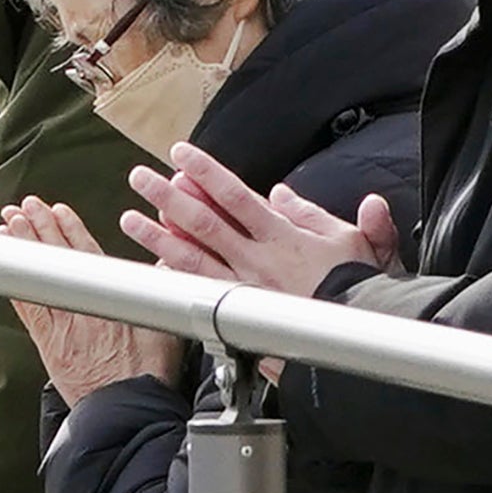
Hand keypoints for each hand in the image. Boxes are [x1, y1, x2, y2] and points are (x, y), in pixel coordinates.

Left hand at [0, 196, 183, 399]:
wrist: (127, 410)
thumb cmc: (148, 375)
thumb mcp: (167, 329)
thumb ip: (161, 295)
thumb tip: (168, 267)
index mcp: (112, 298)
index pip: (86, 253)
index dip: (70, 228)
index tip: (59, 210)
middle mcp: (83, 306)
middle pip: (58, 257)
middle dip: (41, 227)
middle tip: (27, 206)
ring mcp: (62, 324)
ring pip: (39, 276)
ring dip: (23, 247)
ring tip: (10, 223)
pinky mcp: (48, 343)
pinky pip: (27, 304)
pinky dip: (15, 280)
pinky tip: (7, 265)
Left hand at [123, 144, 394, 303]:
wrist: (360, 338)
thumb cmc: (360, 291)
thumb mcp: (356, 241)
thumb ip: (316, 214)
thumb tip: (285, 193)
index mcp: (283, 236)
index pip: (235, 194)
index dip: (205, 171)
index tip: (180, 154)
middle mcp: (257, 259)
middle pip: (204, 221)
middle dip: (168, 195)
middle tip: (140, 177)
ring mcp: (245, 289)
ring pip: (193, 257)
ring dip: (159, 236)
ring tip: (131, 219)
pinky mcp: (242, 317)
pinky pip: (202, 293)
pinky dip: (177, 278)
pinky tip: (155, 267)